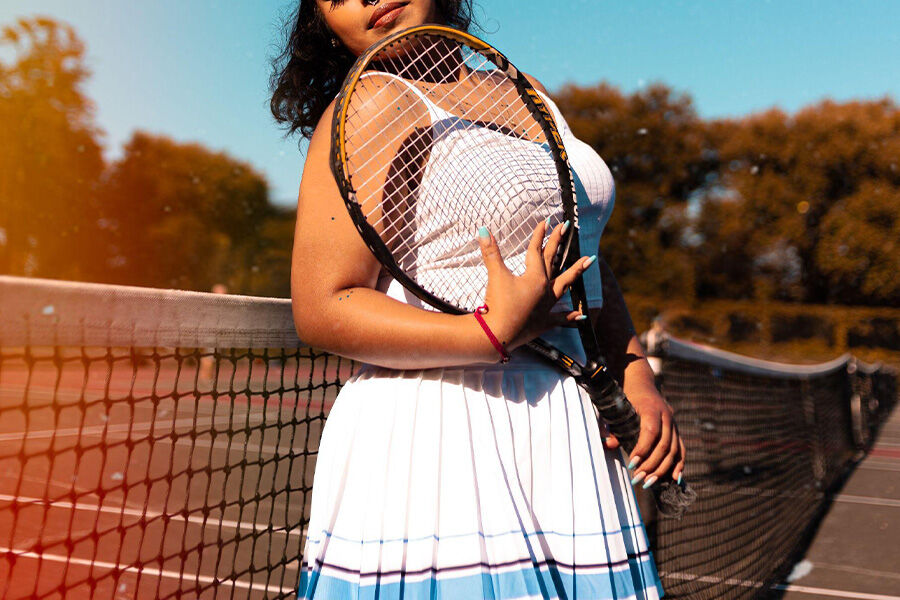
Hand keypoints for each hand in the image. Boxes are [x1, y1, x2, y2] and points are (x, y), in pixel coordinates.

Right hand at [476, 220, 594, 351]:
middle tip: (566, 228)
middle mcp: (544, 290)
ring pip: (565, 285)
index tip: (546, 221)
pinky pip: (559, 318)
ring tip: (589, 261)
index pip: (536, 251)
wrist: (496, 335)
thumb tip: (484, 230)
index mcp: (535, 277)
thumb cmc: (497, 305)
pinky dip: (570, 317)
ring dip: (576, 272)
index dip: (539, 235)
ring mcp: (546, 307)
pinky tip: (581, 315)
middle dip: (558, 243)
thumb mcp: (495, 276)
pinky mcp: (543, 323)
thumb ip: (491, 253)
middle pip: (553, 262)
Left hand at [604, 389, 685, 486]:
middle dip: (651, 464)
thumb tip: (608, 445)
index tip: (632, 463)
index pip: (651, 432)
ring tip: (649, 482)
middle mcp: (667, 416)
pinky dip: (679, 464)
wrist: (641, 382)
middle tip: (638, 479)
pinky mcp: (676, 430)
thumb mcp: (618, 407)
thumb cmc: (626, 396)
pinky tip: (675, 479)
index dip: (643, 449)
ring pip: (674, 449)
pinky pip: (681, 449)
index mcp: (652, 408)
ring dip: (663, 469)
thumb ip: (613, 426)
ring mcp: (674, 423)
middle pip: (664, 444)